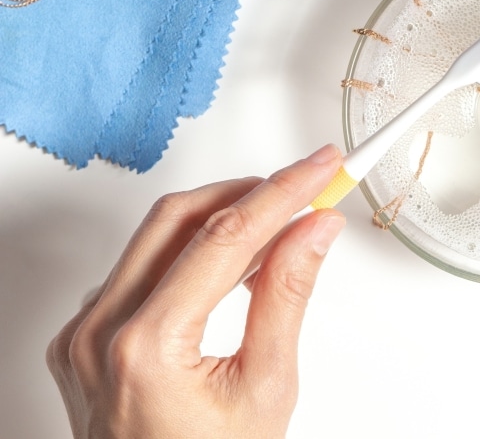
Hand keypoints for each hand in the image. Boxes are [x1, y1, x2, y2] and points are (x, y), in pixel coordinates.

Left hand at [46, 145, 345, 437]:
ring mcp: (83, 336)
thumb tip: (314, 231)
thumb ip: (287, 296)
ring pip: (153, 237)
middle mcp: (99, 333)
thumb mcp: (267, 387)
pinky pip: (136, 270)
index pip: (226, 237)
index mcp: (146, 347)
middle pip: (179, 219)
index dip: (283, 191)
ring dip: (219, 217)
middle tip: (305, 181)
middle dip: (248, 190)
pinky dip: (188, 251)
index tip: (321, 168)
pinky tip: (229, 255)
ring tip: (280, 216)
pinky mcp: (82, 339)